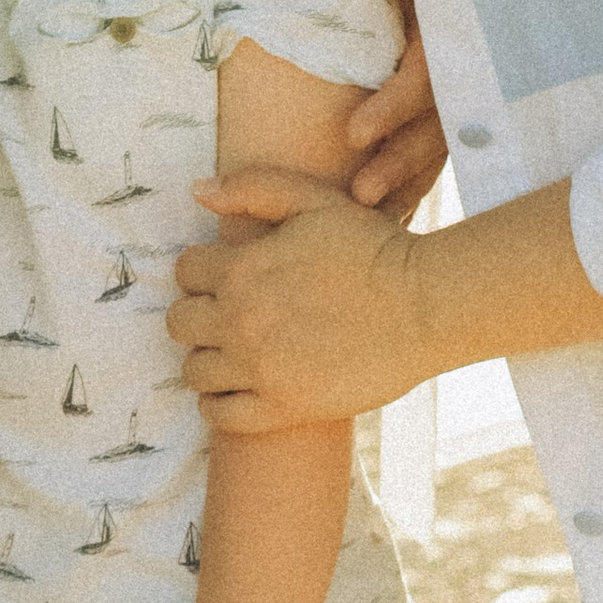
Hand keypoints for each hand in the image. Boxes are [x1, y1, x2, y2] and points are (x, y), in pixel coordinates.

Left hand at [175, 168, 434, 428]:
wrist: (424, 307)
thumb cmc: (372, 248)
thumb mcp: (315, 200)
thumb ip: (253, 188)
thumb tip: (197, 191)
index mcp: (242, 269)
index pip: (184, 271)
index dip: (203, 270)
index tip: (228, 275)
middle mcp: (240, 321)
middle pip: (179, 322)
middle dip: (199, 313)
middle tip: (231, 314)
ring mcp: (258, 369)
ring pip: (193, 370)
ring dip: (208, 358)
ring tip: (237, 352)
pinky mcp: (281, 407)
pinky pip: (219, 414)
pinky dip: (220, 403)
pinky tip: (242, 387)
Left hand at [345, 0, 447, 217]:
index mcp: (452, 30)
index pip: (425, 78)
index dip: (392, 107)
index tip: (352, 135)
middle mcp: (464, 68)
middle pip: (437, 124)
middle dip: (399, 161)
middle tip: (359, 194)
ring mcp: (464, 92)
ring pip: (439, 144)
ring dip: (406, 180)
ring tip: (366, 211)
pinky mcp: (456, 110)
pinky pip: (436, 151)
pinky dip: (416, 183)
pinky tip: (392, 216)